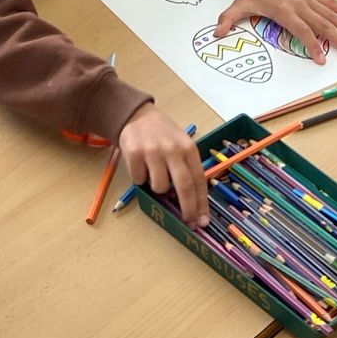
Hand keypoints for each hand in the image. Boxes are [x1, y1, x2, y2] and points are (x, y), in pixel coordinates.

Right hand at [120, 104, 207, 225]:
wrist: (137, 115)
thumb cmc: (163, 135)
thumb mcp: (181, 145)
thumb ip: (186, 168)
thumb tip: (190, 201)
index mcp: (188, 148)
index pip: (198, 180)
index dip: (201, 203)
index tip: (202, 221)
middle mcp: (172, 149)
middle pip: (184, 187)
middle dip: (187, 208)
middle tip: (187, 222)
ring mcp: (153, 151)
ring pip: (159, 187)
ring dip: (158, 188)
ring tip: (154, 174)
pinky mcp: (134, 153)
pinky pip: (139, 180)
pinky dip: (140, 179)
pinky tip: (141, 166)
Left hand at [214, 0, 336, 64]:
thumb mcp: (239, 5)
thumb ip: (228, 20)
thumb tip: (215, 34)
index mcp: (284, 10)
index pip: (302, 30)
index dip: (312, 45)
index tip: (321, 59)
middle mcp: (299, 4)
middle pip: (322, 24)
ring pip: (330, 14)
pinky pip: (330, 3)